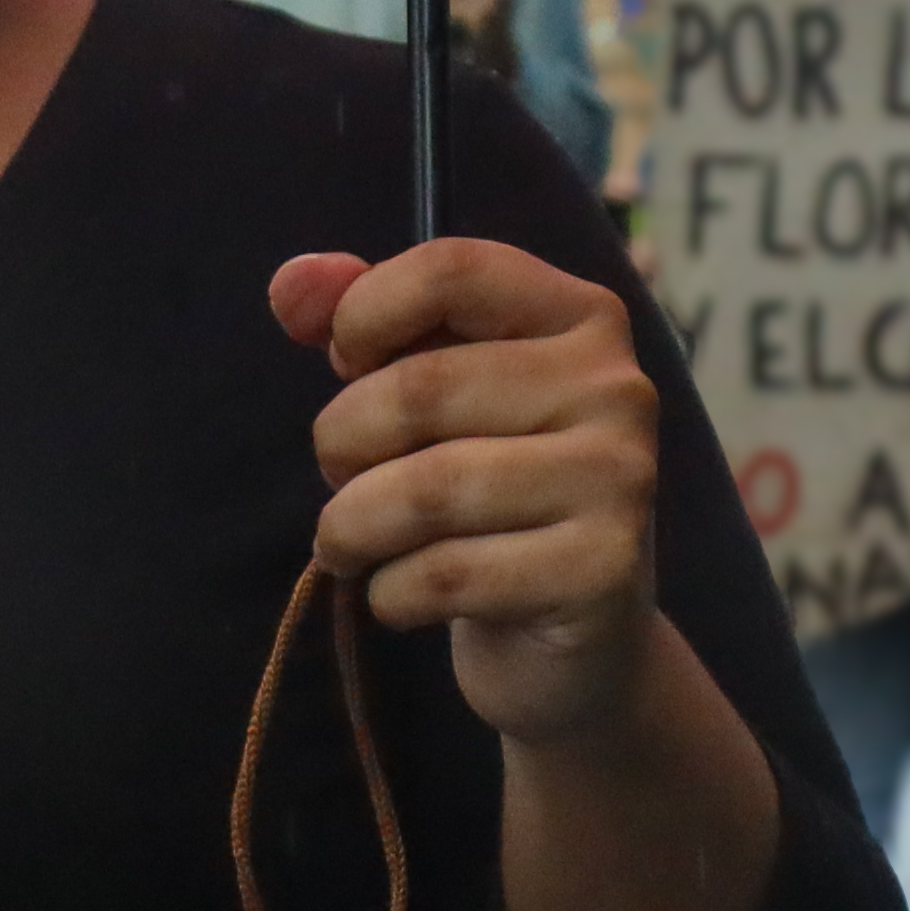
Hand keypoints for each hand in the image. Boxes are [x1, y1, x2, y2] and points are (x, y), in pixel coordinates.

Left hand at [272, 236, 676, 761]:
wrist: (574, 640)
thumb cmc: (488, 491)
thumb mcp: (431, 394)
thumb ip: (359, 320)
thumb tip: (290, 285)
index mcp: (581, 317)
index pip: (453, 270)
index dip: (365, 313)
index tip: (347, 364)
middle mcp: (617, 387)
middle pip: (422, 387)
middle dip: (342, 441)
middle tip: (339, 477)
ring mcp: (619, 480)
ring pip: (428, 490)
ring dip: (352, 526)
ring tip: (347, 543)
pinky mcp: (601, 571)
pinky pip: (448, 573)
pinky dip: (391, 592)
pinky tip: (400, 596)